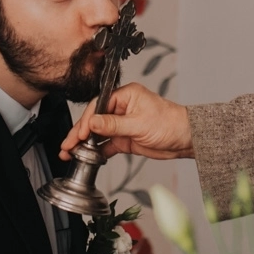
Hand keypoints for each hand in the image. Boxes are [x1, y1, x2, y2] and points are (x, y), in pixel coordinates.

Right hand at [60, 82, 193, 160]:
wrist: (186, 139)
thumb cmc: (170, 123)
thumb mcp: (139, 123)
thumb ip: (113, 124)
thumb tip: (93, 122)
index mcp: (125, 96)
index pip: (98, 106)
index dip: (87, 121)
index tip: (79, 134)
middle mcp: (121, 108)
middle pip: (94, 120)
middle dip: (79, 134)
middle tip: (67, 146)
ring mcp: (122, 124)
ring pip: (98, 134)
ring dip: (84, 144)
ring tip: (70, 153)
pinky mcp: (125, 138)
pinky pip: (106, 145)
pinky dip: (97, 151)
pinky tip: (87, 157)